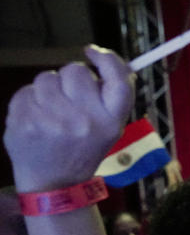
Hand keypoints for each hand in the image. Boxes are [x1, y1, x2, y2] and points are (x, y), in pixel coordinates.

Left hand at [3, 45, 132, 191]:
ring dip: (48, 89)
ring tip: (51, 112)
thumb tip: (105, 59)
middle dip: (71, 78)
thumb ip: (110, 98)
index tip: (93, 52)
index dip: (109, 60)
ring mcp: (53, 120)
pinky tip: (35, 119)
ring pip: (47, 77)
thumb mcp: (109, 130)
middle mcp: (85, 121)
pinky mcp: (25, 119)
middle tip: (70, 99)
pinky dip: (30, 100)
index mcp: (110, 123)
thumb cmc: (83, 150)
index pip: (119, 81)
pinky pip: (26, 90)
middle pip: (76, 70)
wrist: (54, 182)